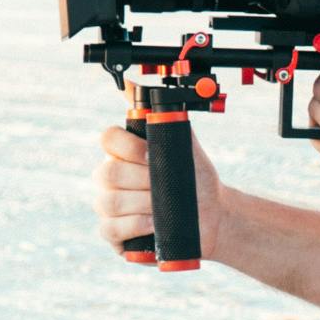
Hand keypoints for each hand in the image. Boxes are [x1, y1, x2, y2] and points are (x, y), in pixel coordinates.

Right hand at [94, 118, 230, 257]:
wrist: (212, 214)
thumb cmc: (195, 179)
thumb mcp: (186, 147)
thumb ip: (167, 119)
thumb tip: (135, 86)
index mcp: (124, 153)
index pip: (108, 139)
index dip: (128, 147)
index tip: (152, 155)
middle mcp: (110, 177)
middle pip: (107, 173)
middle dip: (141, 180)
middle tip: (165, 184)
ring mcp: (108, 206)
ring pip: (108, 202)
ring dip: (141, 204)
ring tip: (163, 205)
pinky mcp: (112, 233)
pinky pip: (110, 229)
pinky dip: (134, 226)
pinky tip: (152, 224)